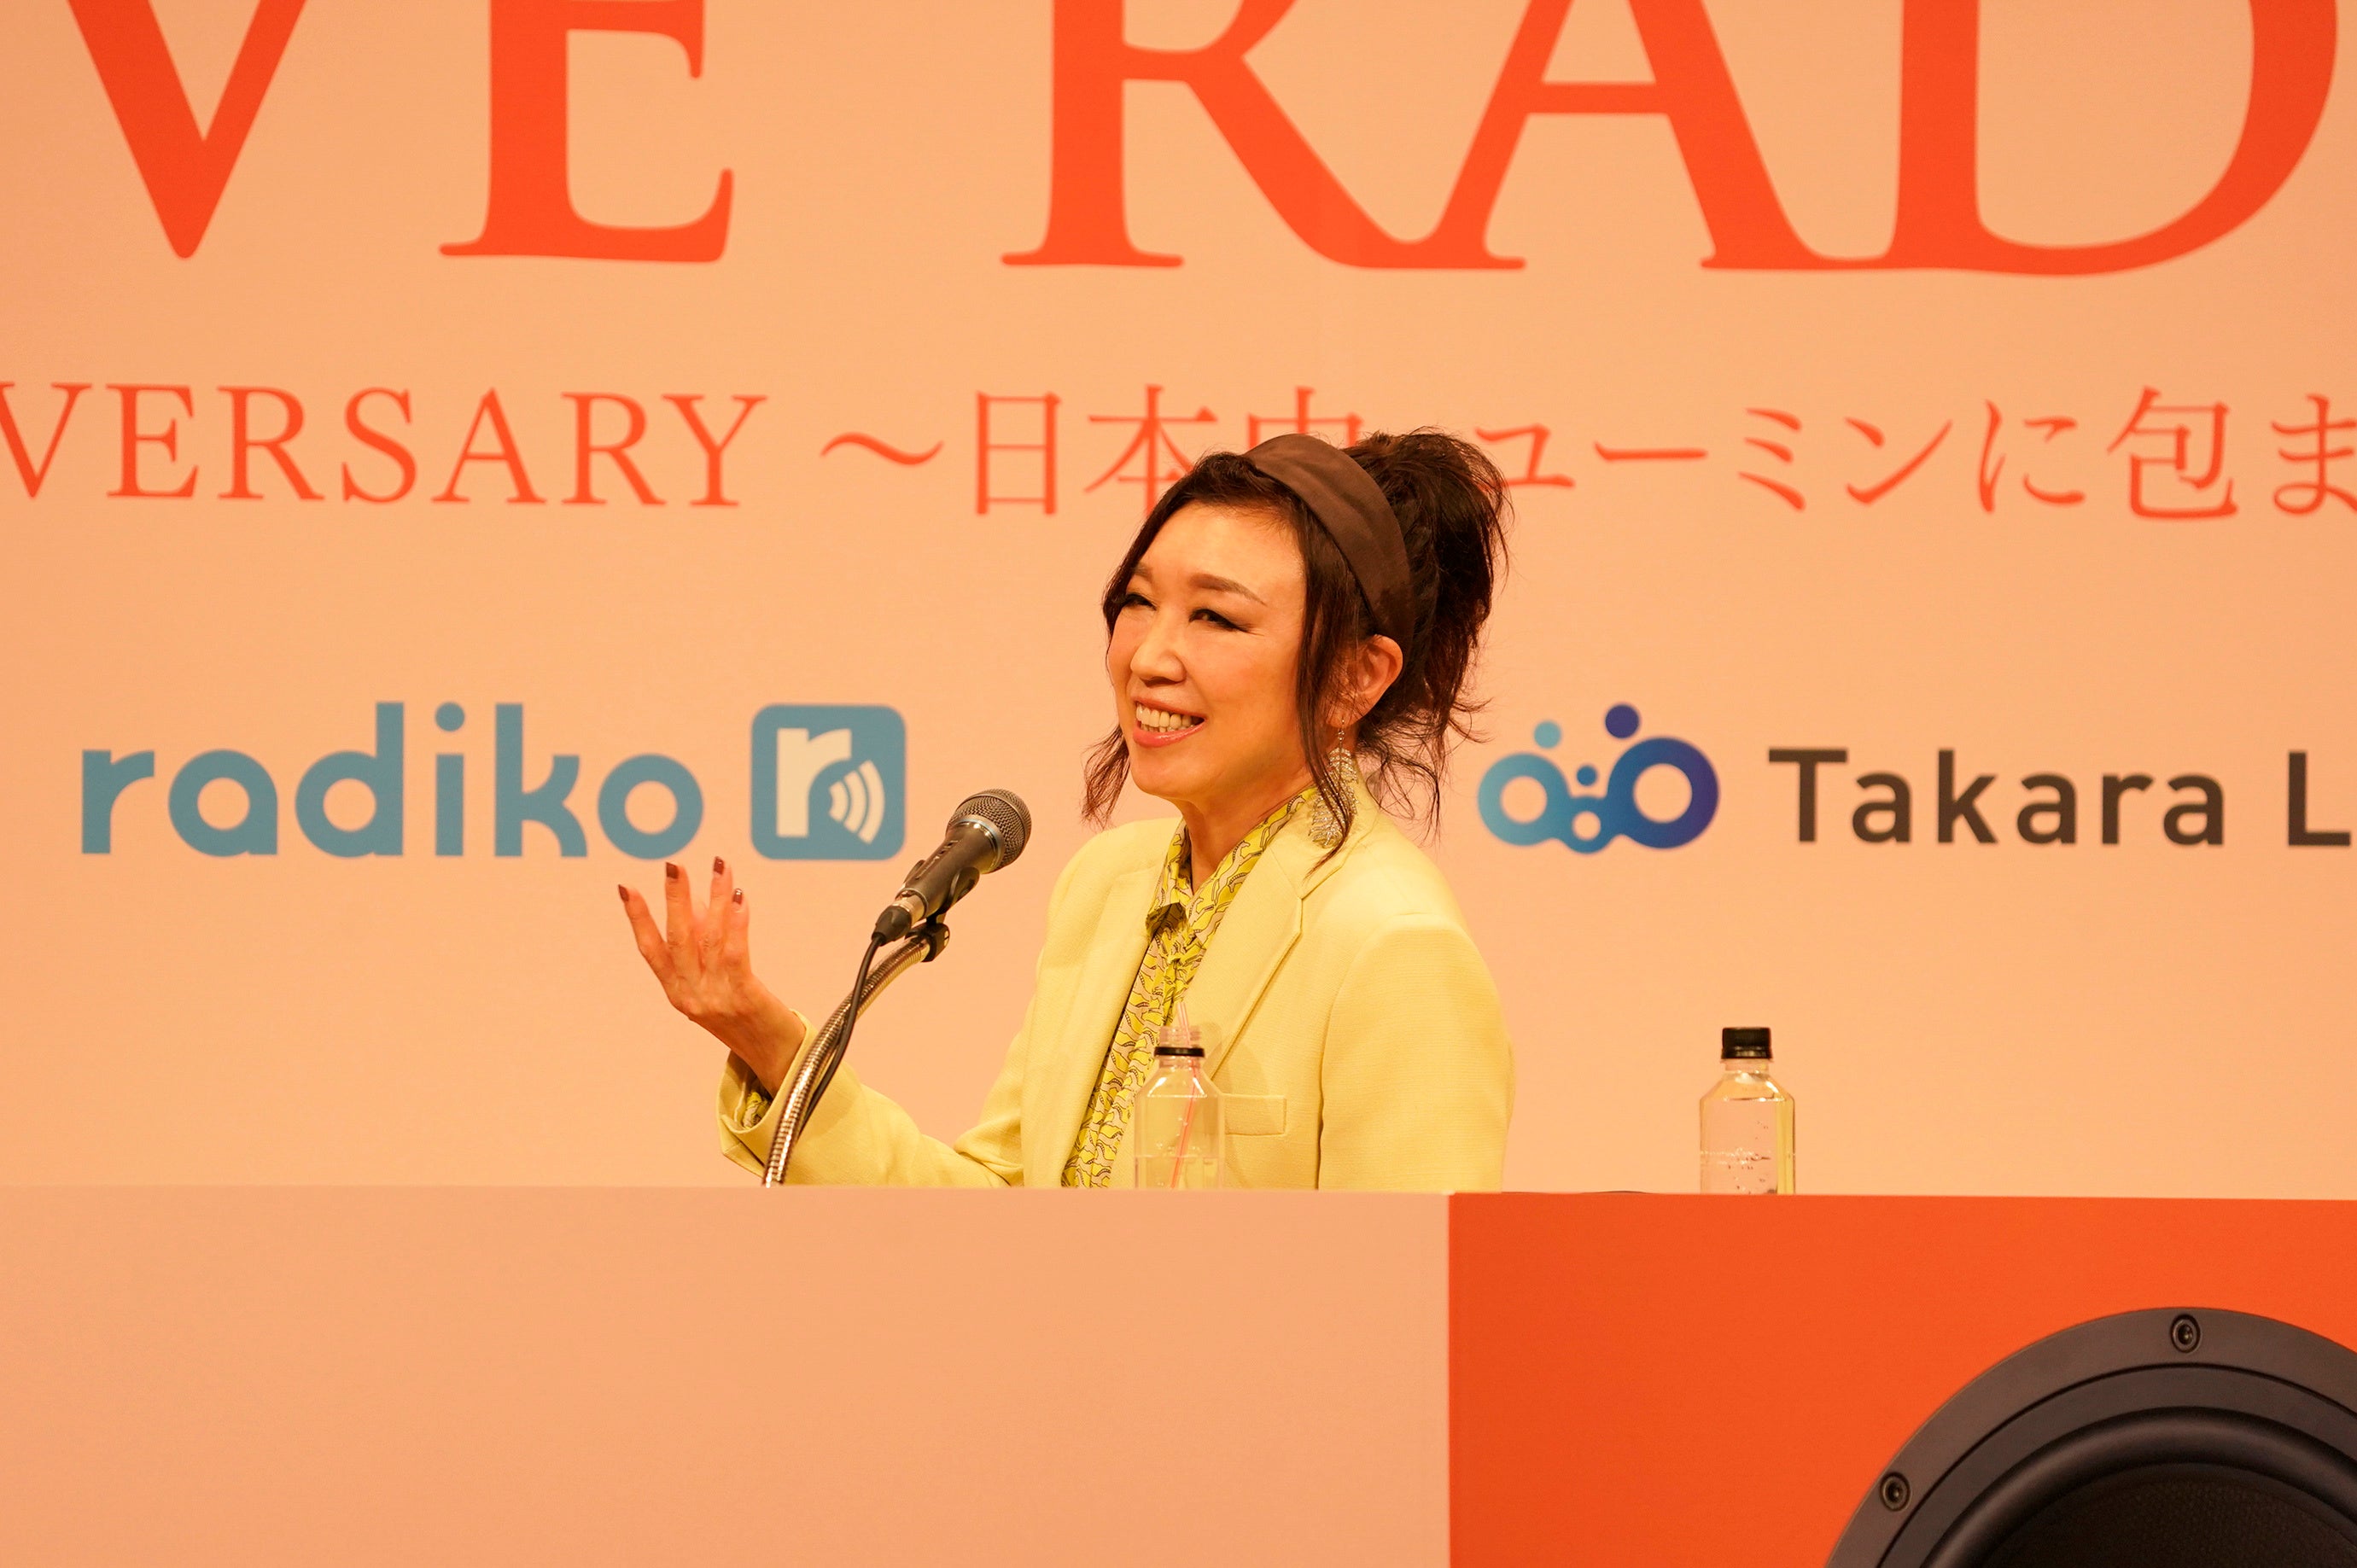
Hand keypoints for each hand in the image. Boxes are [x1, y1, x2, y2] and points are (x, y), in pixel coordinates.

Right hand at [620, 857, 805, 1093]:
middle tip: (673, 866)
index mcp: (676, 991)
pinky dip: (736, 923)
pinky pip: (735, 954)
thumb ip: (702, 943)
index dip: (637, 919)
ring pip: (710, 939)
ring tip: (720, 868)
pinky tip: (740, 898)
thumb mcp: (712, 981)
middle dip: (675, 899)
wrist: (772, 1055)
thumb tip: (696, 899)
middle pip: (678, 939)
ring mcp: (715, 998)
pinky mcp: (743, 997)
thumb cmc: (742, 1013)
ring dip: (715, 899)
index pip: (650, 949)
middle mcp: (690, 995)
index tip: (625, 888)